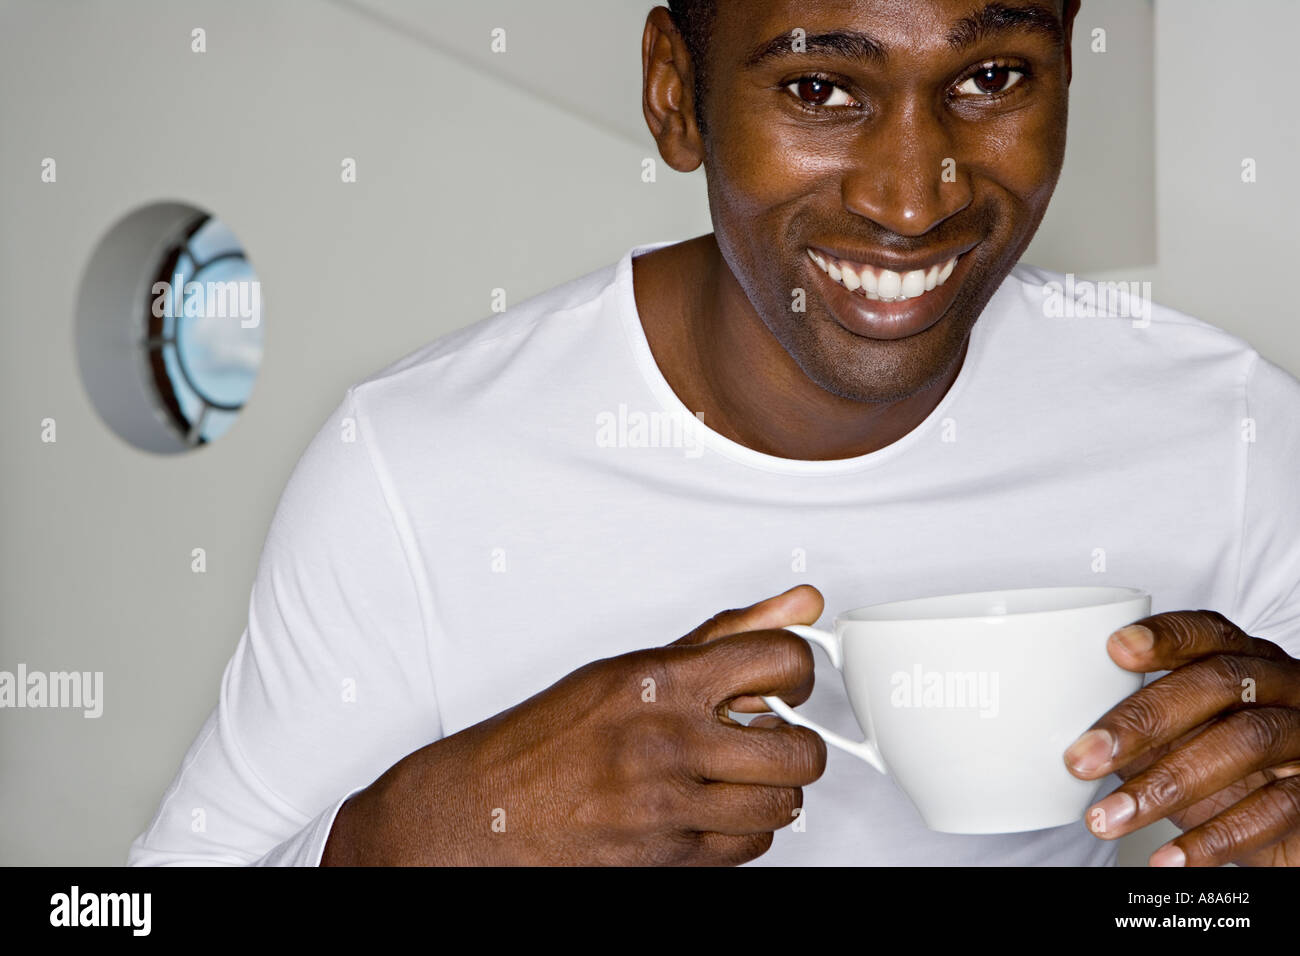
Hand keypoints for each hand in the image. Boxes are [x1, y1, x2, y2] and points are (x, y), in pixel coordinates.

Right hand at [322, 585, 827, 864]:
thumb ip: (724, 635)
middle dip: (797, 743)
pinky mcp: (667, 856)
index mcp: (659, 681)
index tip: (787, 682)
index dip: (799, 671)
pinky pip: (750, 847)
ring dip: (773, 791)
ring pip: (782, 804)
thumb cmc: (549, 737)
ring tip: (741, 775)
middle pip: (799, 748)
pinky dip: (744, 829)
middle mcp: (667, 740)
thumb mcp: (631, 667)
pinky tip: (715, 807)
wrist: (486, 810)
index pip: (781, 660)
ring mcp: (668, 803)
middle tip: (772, 736)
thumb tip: (800, 603)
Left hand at [1064, 609, 1299, 865]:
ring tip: (1109, 816)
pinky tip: (1167, 857)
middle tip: (1083, 758)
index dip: (1166, 637)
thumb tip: (1077, 739)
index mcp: (1245, 661)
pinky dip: (1215, 837)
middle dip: (1145, 719)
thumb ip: (1142, 727)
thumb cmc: (1227, 766)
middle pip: (1220, 683)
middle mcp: (1283, 688)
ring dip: (1166, 783)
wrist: (1295, 822)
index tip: (1114, 650)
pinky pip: (1274, 808)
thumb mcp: (1182, 738)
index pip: (1209, 633)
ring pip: (1245, 742)